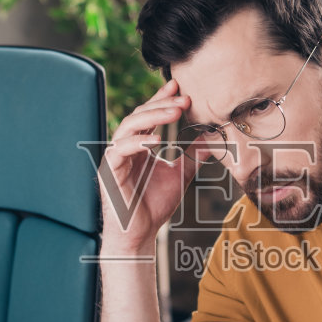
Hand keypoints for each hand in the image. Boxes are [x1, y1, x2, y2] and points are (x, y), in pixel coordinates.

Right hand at [98, 77, 202, 253]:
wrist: (139, 235)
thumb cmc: (154, 206)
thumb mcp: (181, 175)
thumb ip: (193, 155)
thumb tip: (212, 138)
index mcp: (138, 146)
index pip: (149, 115)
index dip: (162, 99)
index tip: (180, 85)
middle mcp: (124, 148)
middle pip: (139, 116)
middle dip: (161, 104)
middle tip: (184, 96)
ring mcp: (114, 158)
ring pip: (128, 127)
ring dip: (152, 116)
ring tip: (175, 111)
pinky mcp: (109, 171)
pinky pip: (120, 150)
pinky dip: (138, 142)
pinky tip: (156, 139)